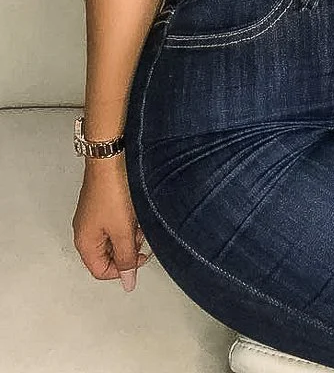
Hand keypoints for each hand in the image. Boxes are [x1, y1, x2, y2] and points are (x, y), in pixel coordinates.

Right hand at [72, 156, 151, 290]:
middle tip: (140, 233)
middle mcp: (85, 231)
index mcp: (85, 242)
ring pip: (114, 237)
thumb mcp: (123, 231)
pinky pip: (115, 221)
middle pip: (107, 254)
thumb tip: (128, 284)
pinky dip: (127, 220)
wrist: (111, 158)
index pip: (100, 271)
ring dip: (129, 233)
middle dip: (127, 248)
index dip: (122, 269)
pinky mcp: (102, 203)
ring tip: (139, 218)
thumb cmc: (113, 193)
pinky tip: (135, 208)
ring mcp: (93, 216)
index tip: (140, 257)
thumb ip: (126, 259)